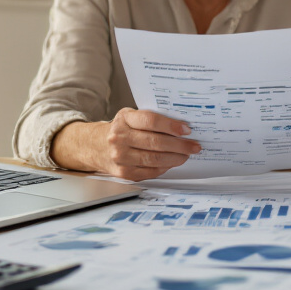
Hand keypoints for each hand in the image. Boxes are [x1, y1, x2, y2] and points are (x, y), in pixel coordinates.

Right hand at [53, 109, 200, 180]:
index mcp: (124, 119)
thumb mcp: (130, 117)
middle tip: (194, 146)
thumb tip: (181, 127)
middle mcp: (119, 137)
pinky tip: (171, 163)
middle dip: (179, 145)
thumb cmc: (120, 129)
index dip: (171, 125)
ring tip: (186, 155)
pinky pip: (149, 171)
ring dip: (175, 158)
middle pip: (155, 142)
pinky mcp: (123, 172)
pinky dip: (164, 167)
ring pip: (154, 159)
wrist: (96, 146)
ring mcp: (120, 156)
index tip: (187, 130)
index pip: (150, 121)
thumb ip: (150, 120)